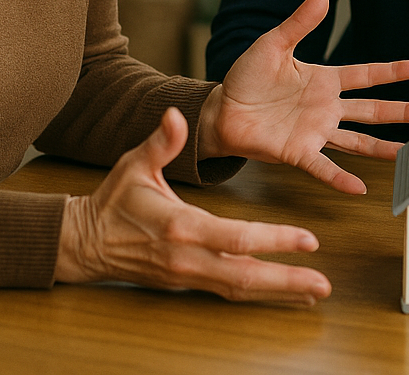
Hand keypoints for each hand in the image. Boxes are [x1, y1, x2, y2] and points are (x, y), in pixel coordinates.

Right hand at [55, 108, 330, 303]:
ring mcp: (188, 275)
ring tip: (315, 291)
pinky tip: (286, 293)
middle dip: (286, 281)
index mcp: (180, 226)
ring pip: (239, 289)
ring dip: (279, 292)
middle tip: (324, 284)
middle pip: (243, 276)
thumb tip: (174, 114)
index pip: (235, 238)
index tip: (309, 240)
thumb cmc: (114, 200)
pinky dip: (260, 293)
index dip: (274, 241)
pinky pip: (229, 291)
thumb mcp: (134, 163)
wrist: (84, 244)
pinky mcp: (188, 282)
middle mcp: (187, 258)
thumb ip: (162, 142)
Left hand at [200, 0, 408, 193]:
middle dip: (406, 112)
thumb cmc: (247, 78)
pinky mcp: (297, 152)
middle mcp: (327, 108)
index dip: (396, 70)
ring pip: (359, 141)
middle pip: (375, 109)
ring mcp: (316, 132)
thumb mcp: (274, 44)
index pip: (368, 74)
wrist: (220, 111)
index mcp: (325, 80)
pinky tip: (360, 188)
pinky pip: (323, 166)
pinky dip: (341, 178)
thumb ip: (300, 22)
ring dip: (385, 147)